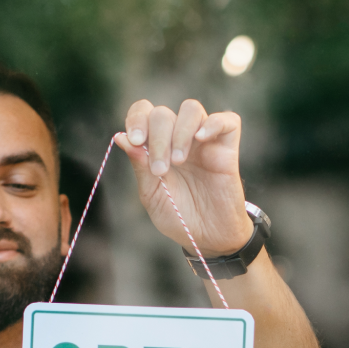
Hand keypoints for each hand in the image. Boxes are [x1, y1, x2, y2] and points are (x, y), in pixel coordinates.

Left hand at [117, 98, 254, 254]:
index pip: (144, 113)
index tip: (135, 141)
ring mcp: (204, 141)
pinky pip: (227, 120)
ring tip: (179, 161)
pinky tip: (201, 139)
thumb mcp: (152, 195)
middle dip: (157, 138)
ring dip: (180, 132)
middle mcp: (179, 138)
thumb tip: (121, 137)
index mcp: (157, 146)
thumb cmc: (180, 217)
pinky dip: (213, 123)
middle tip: (160, 169)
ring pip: (191, 109)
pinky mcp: (227, 148)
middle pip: (164, 114)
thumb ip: (139, 166)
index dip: (137, 119)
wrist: (209, 239)